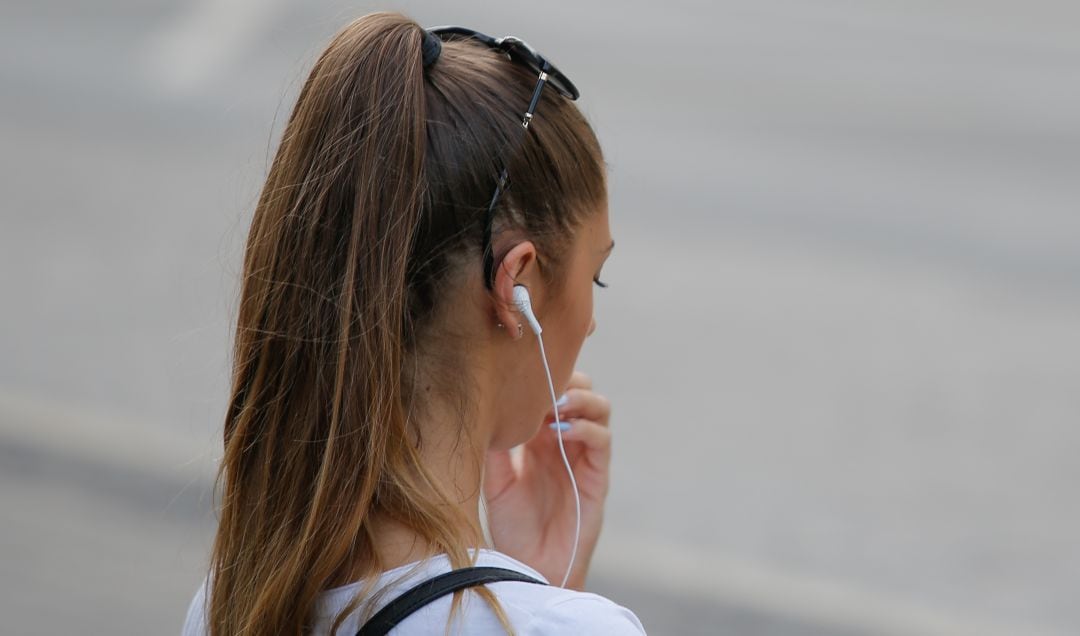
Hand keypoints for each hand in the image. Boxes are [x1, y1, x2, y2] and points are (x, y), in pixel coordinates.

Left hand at [483, 370, 611, 589]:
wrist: (530, 568)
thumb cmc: (511, 528)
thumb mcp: (494, 481)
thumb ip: (495, 447)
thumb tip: (488, 407)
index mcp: (538, 436)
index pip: (552, 389)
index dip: (544, 376)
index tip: (522, 374)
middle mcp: (564, 440)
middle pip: (581, 388)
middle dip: (566, 378)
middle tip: (543, 385)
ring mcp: (583, 456)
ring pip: (599, 407)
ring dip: (580, 398)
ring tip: (555, 403)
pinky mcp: (597, 477)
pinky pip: (602, 441)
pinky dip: (586, 428)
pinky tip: (561, 431)